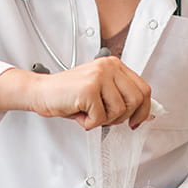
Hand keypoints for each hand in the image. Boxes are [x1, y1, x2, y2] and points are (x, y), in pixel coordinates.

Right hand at [30, 56, 152, 129]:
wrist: (41, 92)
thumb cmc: (69, 94)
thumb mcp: (101, 91)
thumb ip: (121, 96)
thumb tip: (146, 115)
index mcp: (114, 64)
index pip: (144, 89)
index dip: (144, 110)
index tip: (136, 121)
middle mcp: (108, 66)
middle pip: (137, 100)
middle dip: (122, 117)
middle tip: (105, 118)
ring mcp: (99, 76)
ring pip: (119, 111)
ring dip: (103, 120)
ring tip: (88, 113)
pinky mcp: (89, 89)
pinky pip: (100, 118)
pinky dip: (88, 123)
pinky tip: (79, 113)